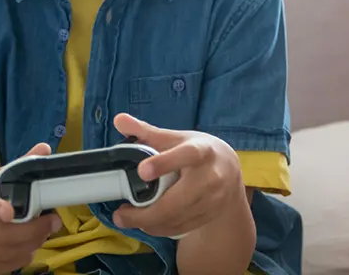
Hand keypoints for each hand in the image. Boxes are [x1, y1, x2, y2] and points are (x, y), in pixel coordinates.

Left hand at [111, 113, 245, 238]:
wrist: (229, 170)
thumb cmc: (200, 151)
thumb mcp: (177, 138)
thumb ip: (147, 132)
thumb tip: (119, 119)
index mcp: (202, 151)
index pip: (186, 155)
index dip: (165, 162)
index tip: (142, 170)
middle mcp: (211, 177)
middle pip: (177, 200)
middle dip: (146, 212)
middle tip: (120, 214)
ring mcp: (212, 199)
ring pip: (176, 218)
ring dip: (148, 222)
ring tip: (127, 218)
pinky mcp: (209, 216)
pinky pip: (180, 228)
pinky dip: (160, 228)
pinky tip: (146, 223)